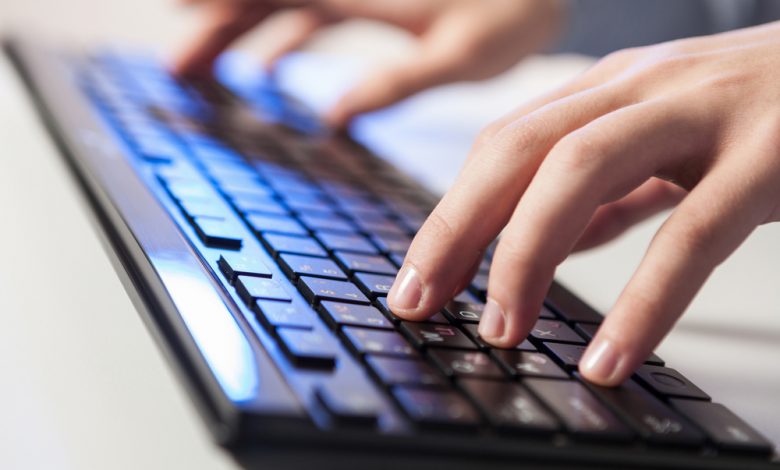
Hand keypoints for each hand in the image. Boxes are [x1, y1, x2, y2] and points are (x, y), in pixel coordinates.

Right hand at [172, 0, 563, 125]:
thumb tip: (337, 117)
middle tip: (180, 67)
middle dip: (217, 25)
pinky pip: (313, 11)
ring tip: (207, 69)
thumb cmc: (513, 8)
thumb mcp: (457, 55)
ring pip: (283, 2)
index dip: (220, 5)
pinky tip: (274, 69)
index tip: (174, 17)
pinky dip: (286, 36)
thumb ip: (393, 83)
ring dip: (243, 33)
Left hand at [387, 22, 779, 385]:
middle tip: (420, 306)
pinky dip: (642, 300)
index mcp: (609, 91)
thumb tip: (553, 240)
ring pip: (580, 172)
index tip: (414, 281)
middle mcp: (640, 89)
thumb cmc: (765, 108)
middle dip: (456, 233)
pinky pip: (690, 231)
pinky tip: (610, 355)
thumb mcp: (668, 142)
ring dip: (524, 256)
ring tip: (501, 331)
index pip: (501, 149)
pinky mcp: (770, 155)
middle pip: (516, 152)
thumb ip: (611, 191)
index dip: (447, 216)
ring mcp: (703, 112)